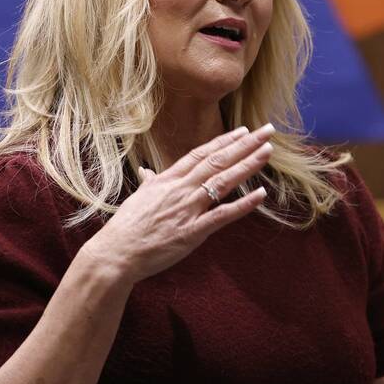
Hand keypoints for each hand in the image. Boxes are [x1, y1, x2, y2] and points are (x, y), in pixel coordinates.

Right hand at [82, 124, 274, 283]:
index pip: (201, 154)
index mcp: (167, 180)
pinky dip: (243, 204)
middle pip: (217, 161)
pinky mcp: (193, 232)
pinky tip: (260, 194)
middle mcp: (180, 189)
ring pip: (223, 181)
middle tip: (266, 131)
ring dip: (247, 165)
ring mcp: (187, 209)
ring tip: (267, 151)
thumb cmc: (126, 227)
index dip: (224, 141)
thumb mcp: (138, 198)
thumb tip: (147, 172)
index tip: (243, 130)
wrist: (116, 252)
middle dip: (244, 145)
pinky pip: (222, 215)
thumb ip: (149, 183)